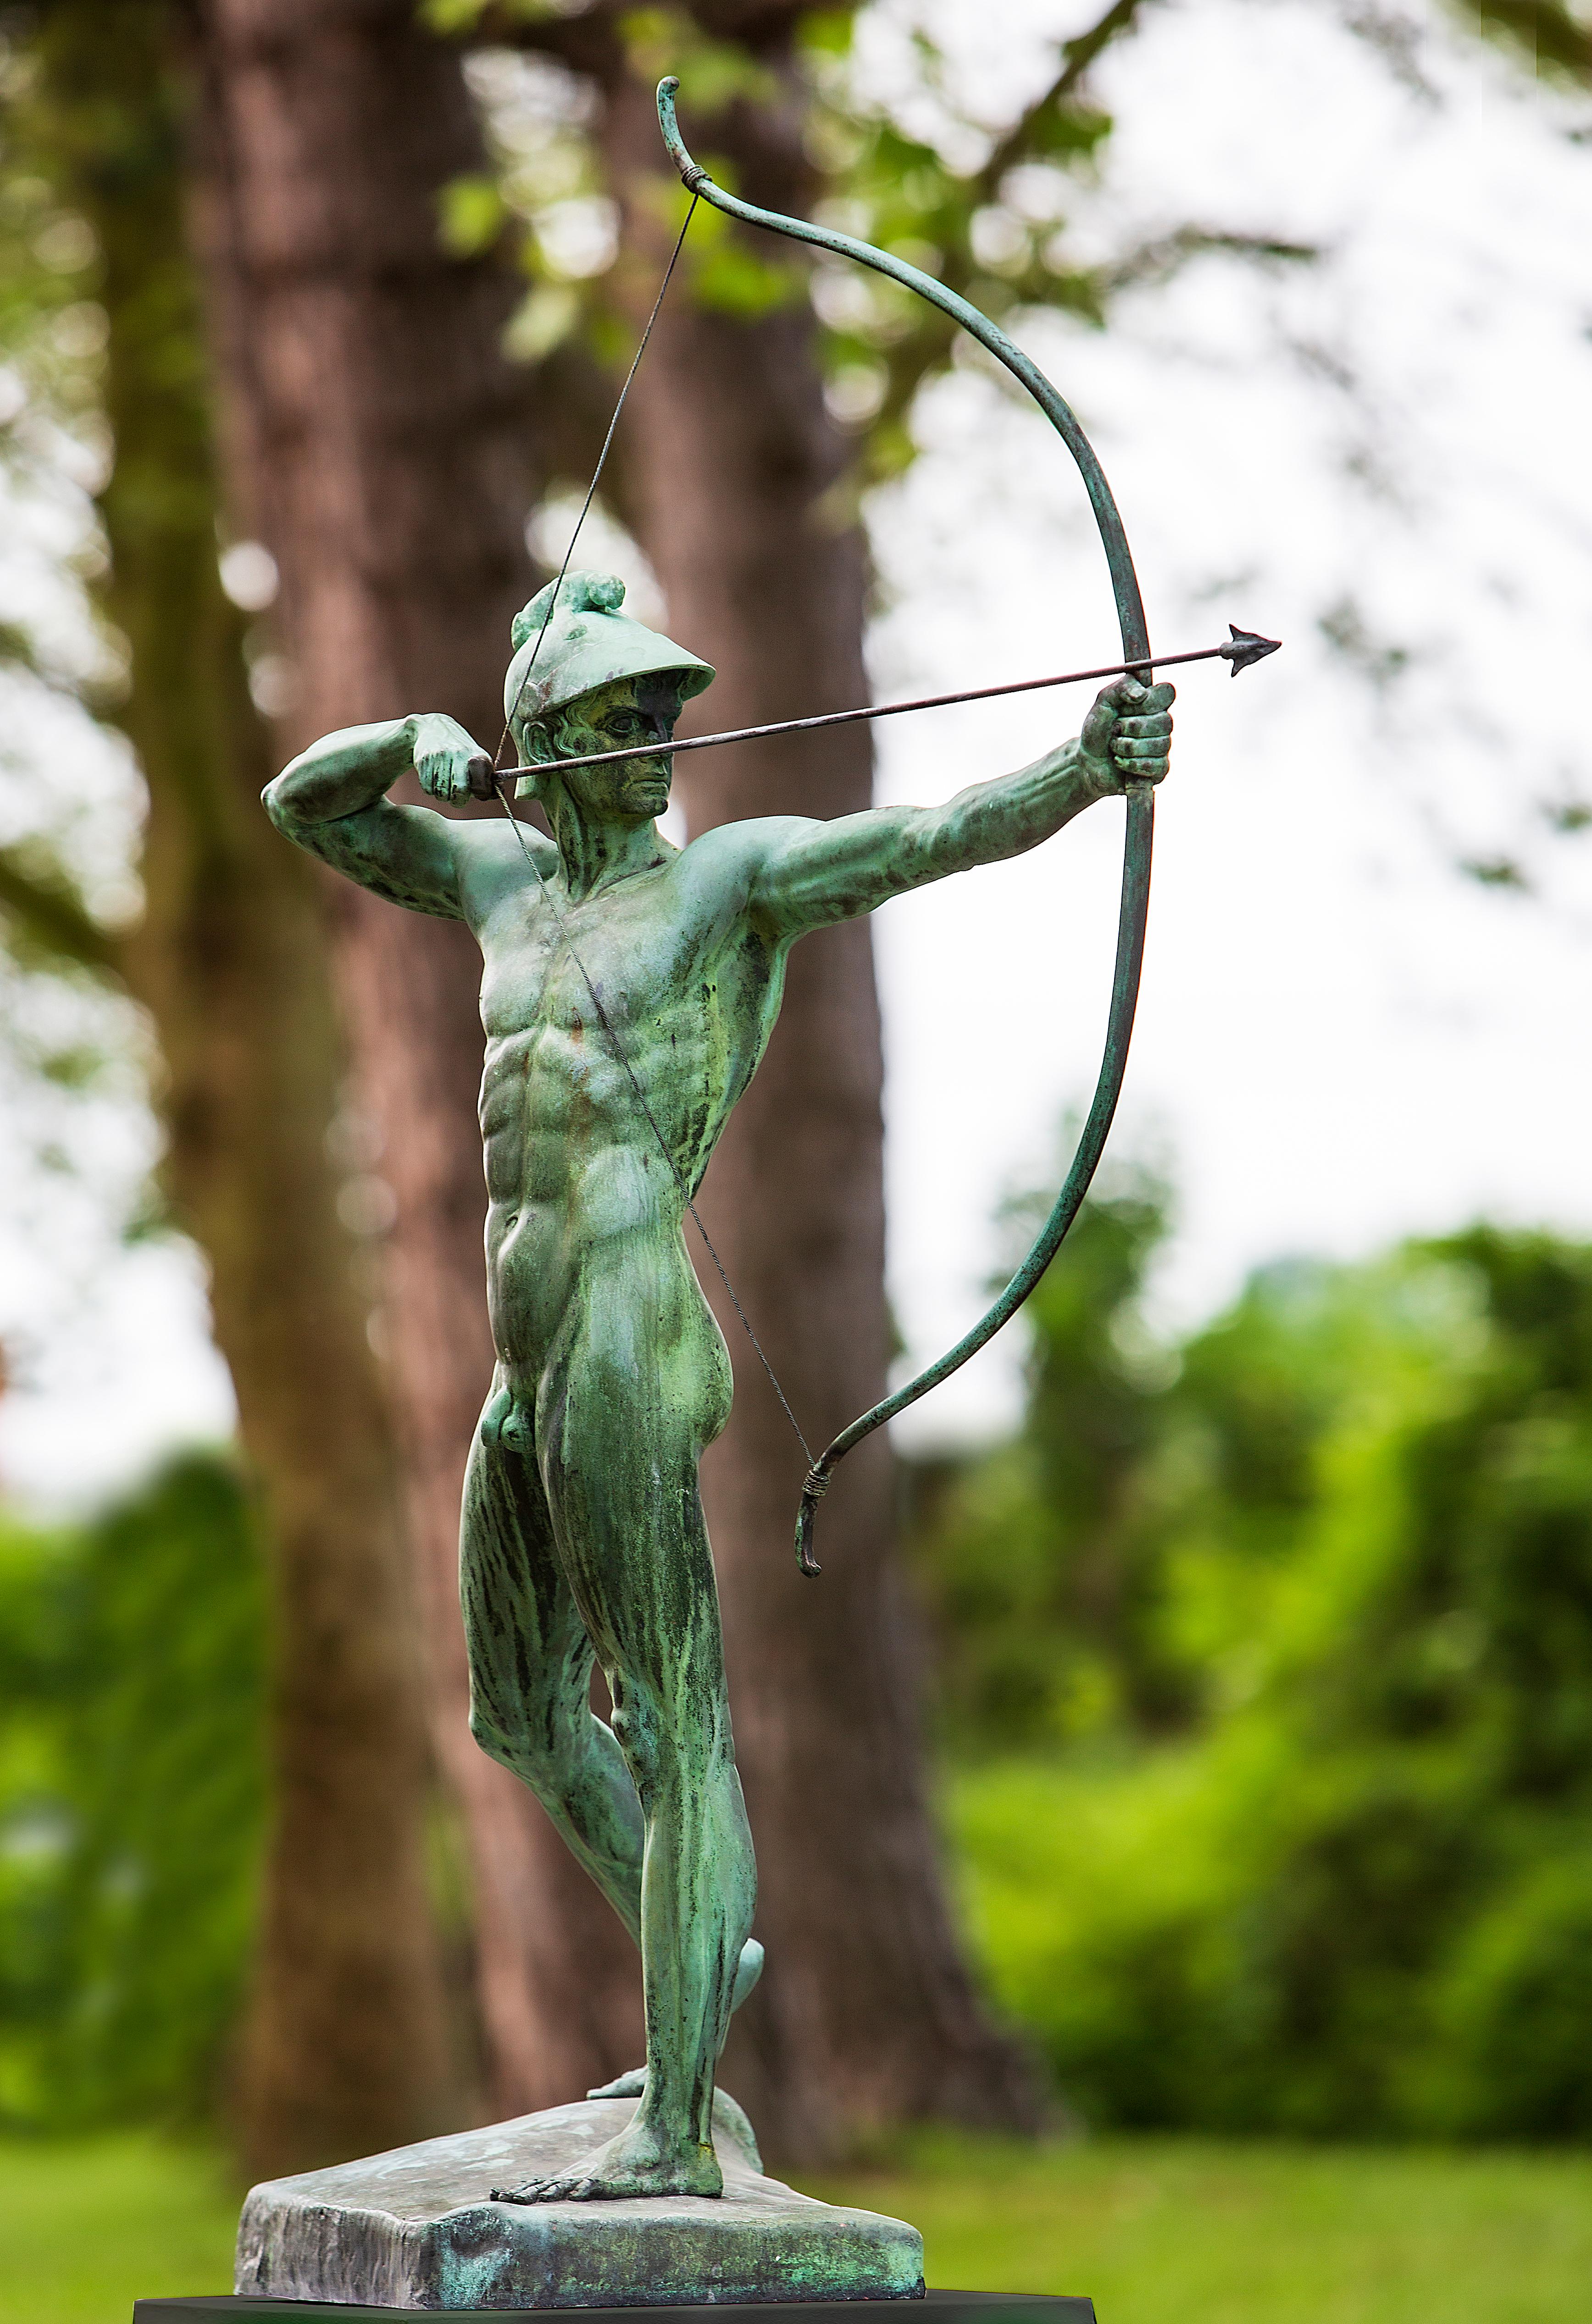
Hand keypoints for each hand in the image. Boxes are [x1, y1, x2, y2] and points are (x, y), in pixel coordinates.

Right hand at [408, 712, 490, 804]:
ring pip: (441, 794)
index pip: (481, 788)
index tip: (476, 791)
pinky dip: (431, 789)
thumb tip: (499, 794)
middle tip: (458, 795)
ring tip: (446, 784)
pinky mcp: (424, 760)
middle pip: (459, 793)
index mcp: (478, 757)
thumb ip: (489, 779)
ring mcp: (440, 757)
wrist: (431, 728)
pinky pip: (427, 789)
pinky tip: (434, 779)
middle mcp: (459, 755)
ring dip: (443, 795)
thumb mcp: (478, 759)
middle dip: (458, 800)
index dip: (479, 794)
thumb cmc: (460, 750)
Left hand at [1078, 675, 1173, 796]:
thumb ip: (1121, 687)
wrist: (1088, 762)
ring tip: (1114, 747)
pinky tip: (1120, 762)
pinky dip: (1131, 764)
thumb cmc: (1098, 730)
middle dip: (1131, 727)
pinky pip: (1155, 765)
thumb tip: (1141, 694)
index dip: (1148, 700)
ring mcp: (1162, 746)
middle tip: (1115, 730)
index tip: (1128, 705)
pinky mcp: (1159, 769)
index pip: (1167, 693)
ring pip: (1159, 744)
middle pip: (1164, 721)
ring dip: (1127, 746)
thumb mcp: (1104, 702)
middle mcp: (1161, 723)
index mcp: (1152, 702)